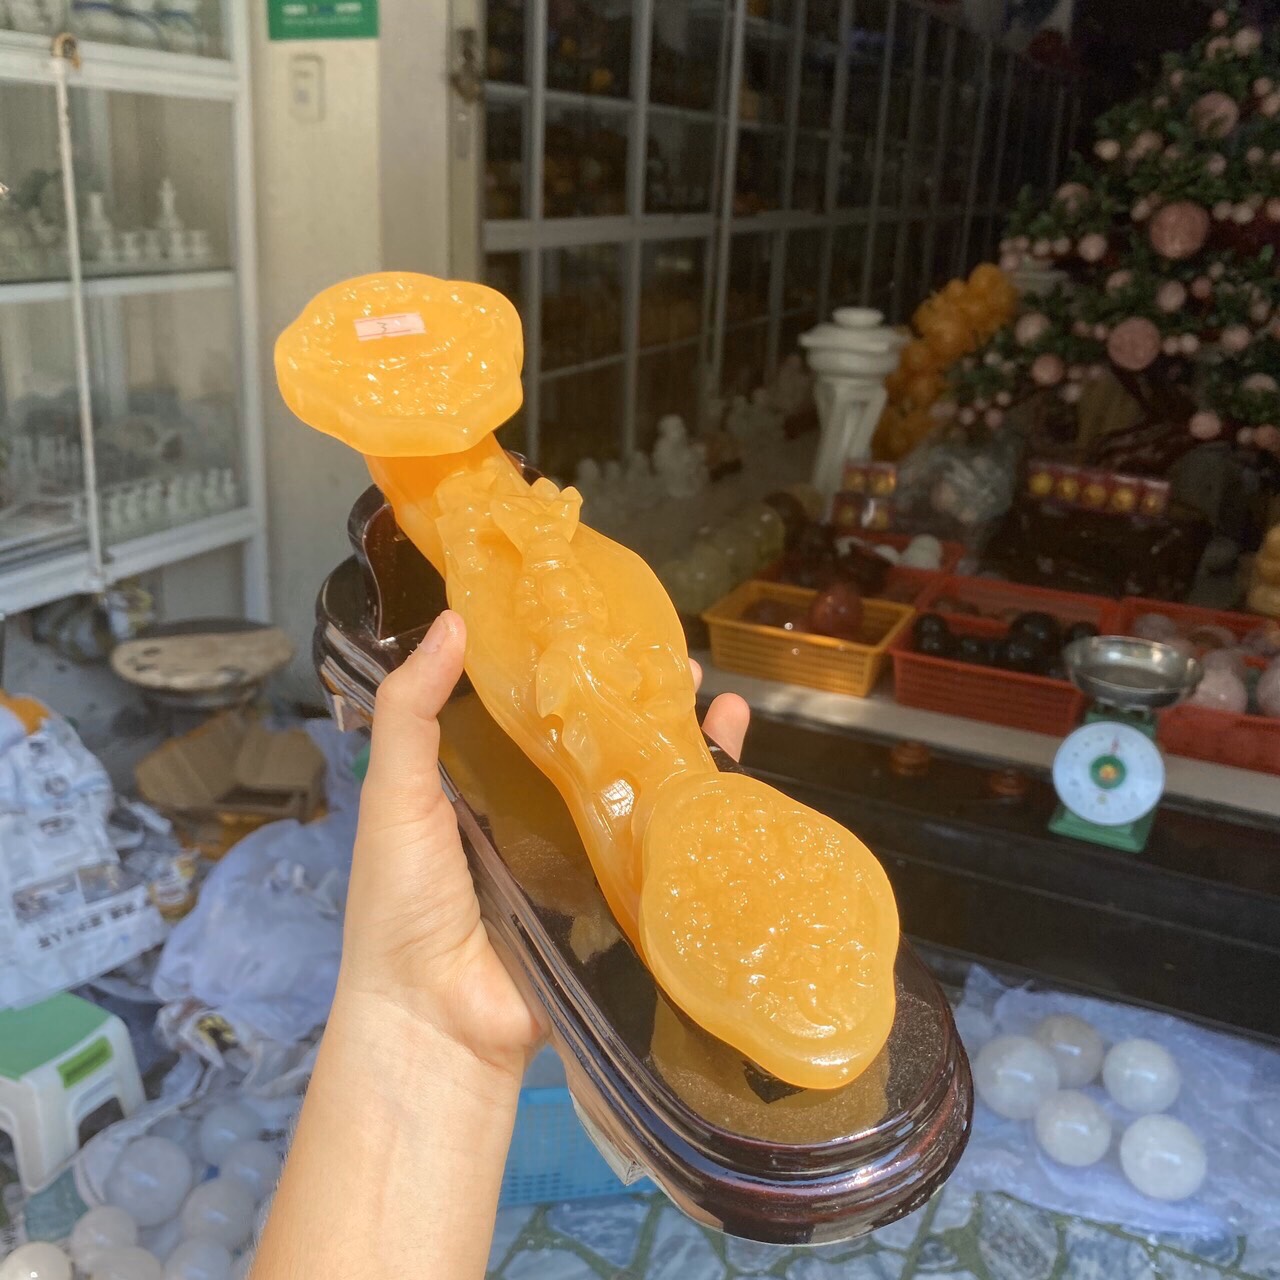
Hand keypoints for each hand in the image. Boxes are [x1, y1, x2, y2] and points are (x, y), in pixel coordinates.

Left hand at [335, 608, 750, 1081]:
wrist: (439, 1020)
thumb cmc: (405, 900)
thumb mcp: (396, 794)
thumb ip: (410, 711)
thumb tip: (453, 621)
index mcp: (481, 784)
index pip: (530, 710)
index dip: (564, 667)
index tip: (598, 622)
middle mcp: (537, 814)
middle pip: (596, 744)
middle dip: (636, 702)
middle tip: (674, 658)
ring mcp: (583, 857)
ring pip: (639, 788)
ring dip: (679, 743)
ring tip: (715, 697)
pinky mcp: (619, 898)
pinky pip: (662, 846)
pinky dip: (698, 808)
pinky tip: (729, 765)